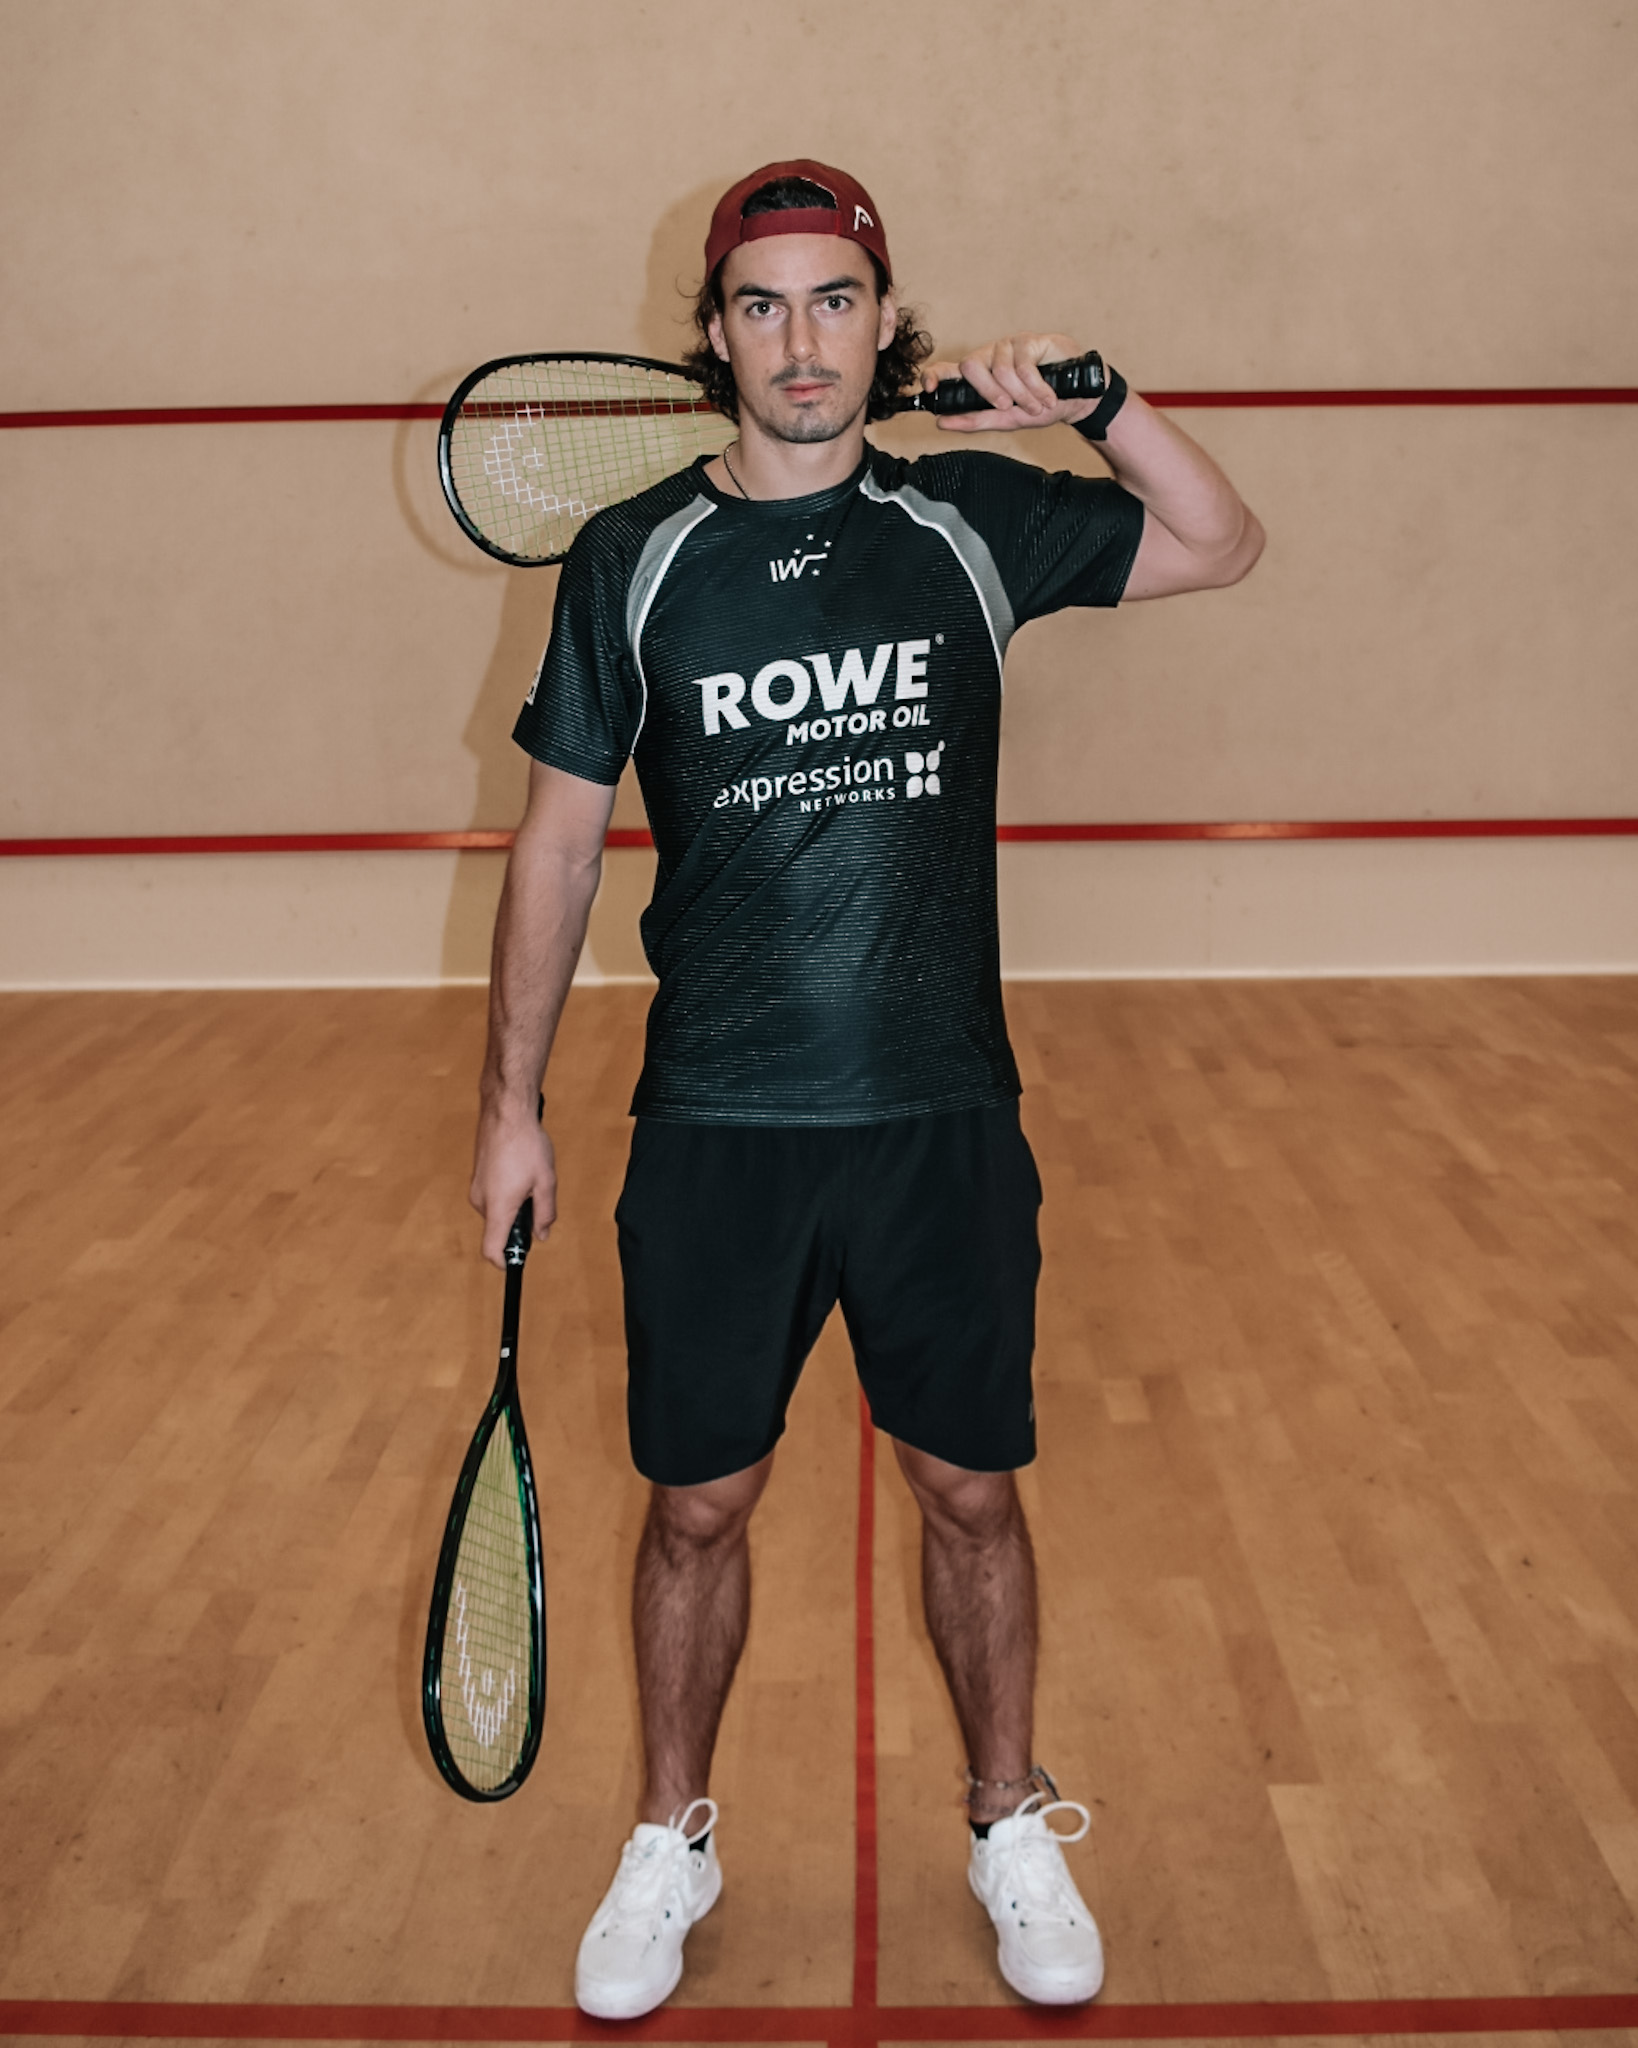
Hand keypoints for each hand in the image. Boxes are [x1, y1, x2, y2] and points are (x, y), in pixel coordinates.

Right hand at [470, 1094, 557, 1267]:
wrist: (505, 1111)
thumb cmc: (526, 1144)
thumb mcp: (546, 1182)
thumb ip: (545, 1213)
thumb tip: (542, 1235)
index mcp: (498, 1208)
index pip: (491, 1249)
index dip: (504, 1261)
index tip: (515, 1263)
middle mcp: (481, 1201)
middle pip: (498, 1229)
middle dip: (518, 1225)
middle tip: (538, 1203)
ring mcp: (477, 1187)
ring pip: (496, 1210)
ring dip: (514, 1206)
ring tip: (531, 1180)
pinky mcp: (478, 1175)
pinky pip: (493, 1195)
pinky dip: (507, 1193)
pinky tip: (521, 1172)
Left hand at [920, 332, 1098, 433]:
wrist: (1076, 399)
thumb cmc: (1040, 406)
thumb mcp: (1006, 419)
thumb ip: (975, 420)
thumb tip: (941, 421)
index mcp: (979, 376)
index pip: (948, 369)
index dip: (934, 376)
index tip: (928, 390)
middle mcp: (989, 357)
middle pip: (971, 366)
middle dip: (989, 393)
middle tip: (1008, 406)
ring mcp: (1008, 346)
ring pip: (1001, 370)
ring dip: (1021, 396)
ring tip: (1036, 406)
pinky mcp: (1029, 340)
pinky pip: (1024, 366)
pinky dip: (1036, 388)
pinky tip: (1047, 396)